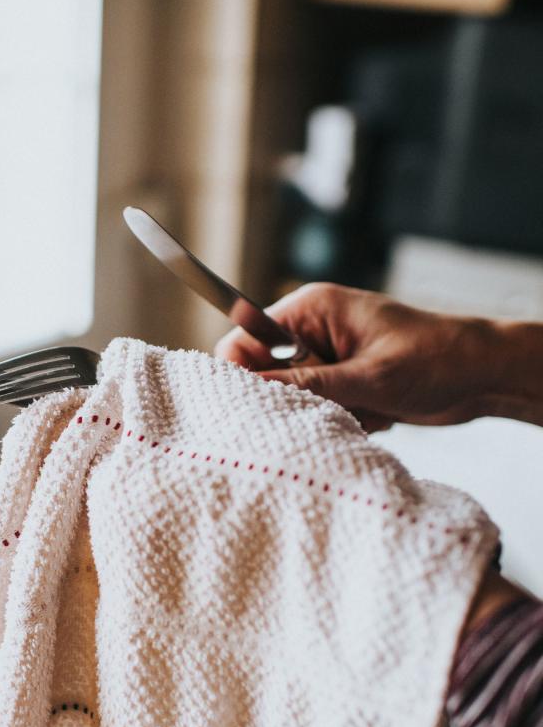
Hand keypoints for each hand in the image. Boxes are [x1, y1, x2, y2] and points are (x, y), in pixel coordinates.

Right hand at [214, 283, 541, 431]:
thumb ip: (306, 384)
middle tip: (329, 407)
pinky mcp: (340, 379)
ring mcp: (326, 355)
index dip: (241, 373)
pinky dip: (343, 417)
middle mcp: (312, 330)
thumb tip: (254, 392)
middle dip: (292, 398)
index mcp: (310, 310)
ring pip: (291, 395)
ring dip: (324, 411)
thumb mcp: (368, 376)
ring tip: (366, 407)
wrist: (484, 375)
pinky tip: (376, 411)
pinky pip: (317, 406)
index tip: (253, 405)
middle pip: (264, 371)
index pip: (245, 338)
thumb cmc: (436, 358)